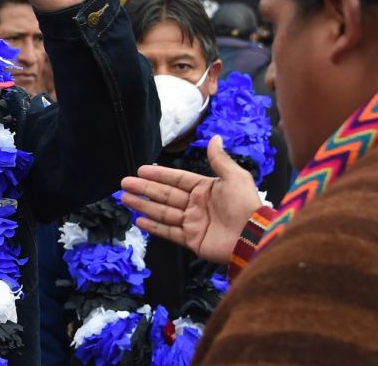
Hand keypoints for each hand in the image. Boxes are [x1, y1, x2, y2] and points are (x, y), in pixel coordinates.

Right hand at [120, 136, 262, 264]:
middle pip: (165, 194)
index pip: (177, 179)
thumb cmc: (244, 204)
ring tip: (125, 198)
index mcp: (205, 189)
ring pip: (163, 212)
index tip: (141, 169)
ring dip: (144, 205)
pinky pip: (169, 231)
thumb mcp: (235, 177)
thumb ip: (219, 159)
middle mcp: (196, 205)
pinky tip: (139, 220)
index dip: (159, 174)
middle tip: (125, 183)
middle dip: (145, 188)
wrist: (253, 237)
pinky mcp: (192, 240)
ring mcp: (193, 223)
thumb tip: (215, 137)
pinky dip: (154, 227)